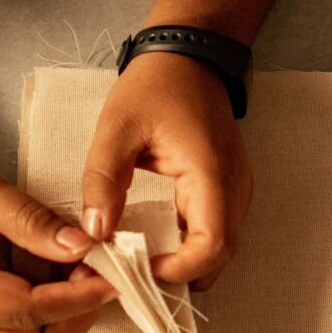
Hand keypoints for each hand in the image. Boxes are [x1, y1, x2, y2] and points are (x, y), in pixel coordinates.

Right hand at [0, 146, 116, 332]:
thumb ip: (33, 221)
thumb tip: (82, 247)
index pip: (29, 311)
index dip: (78, 299)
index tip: (114, 278)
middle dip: (79, 315)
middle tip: (101, 273)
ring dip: (71, 315)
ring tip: (84, 270)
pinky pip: (30, 330)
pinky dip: (58, 310)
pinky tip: (66, 274)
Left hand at [81, 53, 252, 288]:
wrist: (190, 57)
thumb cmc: (156, 86)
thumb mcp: (117, 128)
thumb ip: (104, 181)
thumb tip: (95, 232)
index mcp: (210, 173)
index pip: (212, 244)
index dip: (179, 269)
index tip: (139, 270)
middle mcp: (233, 188)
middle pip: (221, 254)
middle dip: (181, 274)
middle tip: (135, 274)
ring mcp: (236, 190)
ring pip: (222, 247)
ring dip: (187, 262)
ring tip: (142, 261)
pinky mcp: (229, 190)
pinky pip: (216, 230)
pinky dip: (191, 246)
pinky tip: (157, 242)